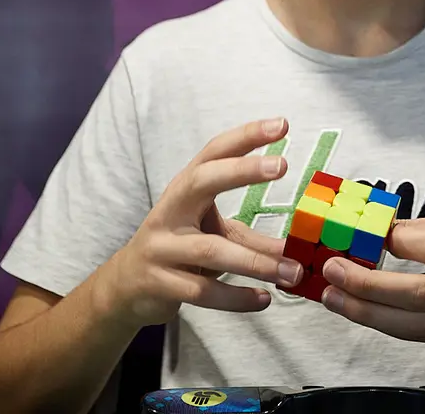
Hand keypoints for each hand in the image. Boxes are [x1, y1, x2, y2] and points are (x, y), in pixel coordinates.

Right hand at [94, 118, 303, 327]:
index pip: (214, 153)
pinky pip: (203, 291)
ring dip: (257, 262)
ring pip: (211, 250)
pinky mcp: (159, 282)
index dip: (246, 137)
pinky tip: (263, 300)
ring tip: (293, 271)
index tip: (282, 125)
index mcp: (185, 190)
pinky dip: (236, 297)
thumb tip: (298, 249)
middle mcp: (169, 211)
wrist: (126, 287)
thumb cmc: (179, 249)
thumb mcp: (212, 235)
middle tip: (282, 165)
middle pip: (202, 181)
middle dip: (242, 171)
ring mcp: (161, 247)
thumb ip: (252, 239)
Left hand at [320, 214, 424, 352]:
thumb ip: (423, 230)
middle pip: (421, 293)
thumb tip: (374, 230)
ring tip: (332, 297)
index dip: (400, 243)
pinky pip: (417, 335)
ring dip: (366, 313)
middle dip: (369, 285)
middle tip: (332, 271)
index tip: (368, 237)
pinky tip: (356, 310)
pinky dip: (383, 323)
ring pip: (415, 324)